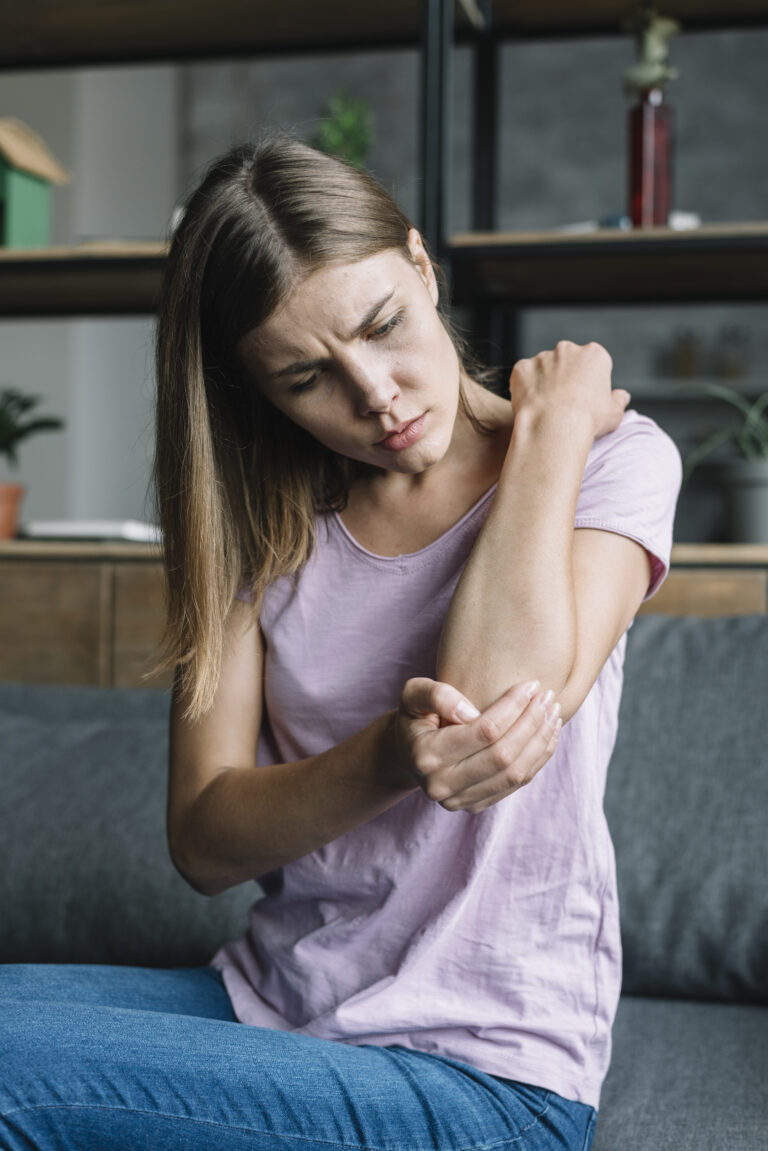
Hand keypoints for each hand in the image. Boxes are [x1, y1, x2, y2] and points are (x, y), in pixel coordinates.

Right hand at [386, 677, 561, 813]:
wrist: (408, 753)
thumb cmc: (415, 716)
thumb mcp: (413, 694)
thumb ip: (436, 695)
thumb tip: (470, 712)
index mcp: (426, 756)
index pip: (483, 731)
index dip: (512, 707)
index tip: (531, 685)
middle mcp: (442, 786)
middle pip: (503, 756)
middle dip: (532, 723)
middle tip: (548, 697)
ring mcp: (460, 801)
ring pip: (514, 773)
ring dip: (540, 741)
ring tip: (553, 713)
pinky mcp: (476, 806)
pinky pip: (516, 784)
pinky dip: (538, 758)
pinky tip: (548, 734)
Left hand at [508, 340, 629, 439]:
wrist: (553, 427)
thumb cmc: (587, 420)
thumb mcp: (614, 413)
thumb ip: (618, 401)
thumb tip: (622, 396)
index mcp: (594, 355)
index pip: (593, 364)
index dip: (589, 382)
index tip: (585, 399)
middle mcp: (568, 349)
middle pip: (567, 361)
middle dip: (565, 377)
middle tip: (564, 403)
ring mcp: (543, 357)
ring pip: (543, 368)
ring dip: (544, 382)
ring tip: (546, 408)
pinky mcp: (522, 367)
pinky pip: (523, 376)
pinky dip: (525, 388)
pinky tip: (531, 405)